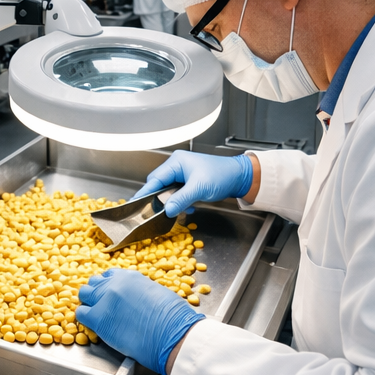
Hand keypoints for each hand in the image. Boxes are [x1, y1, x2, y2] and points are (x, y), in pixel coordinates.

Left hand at [76, 269, 204, 374]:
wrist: (173, 335)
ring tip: (96, 315)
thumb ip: (139, 292)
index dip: (107, 286)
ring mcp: (104, 299)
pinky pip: (81, 314)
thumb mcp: (157, 294)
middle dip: (96, 294)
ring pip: (84, 295)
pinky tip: (94, 326)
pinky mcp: (98, 318)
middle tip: (101, 306)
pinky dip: (85, 319)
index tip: (109, 294)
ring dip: (89, 303)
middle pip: (94, 284)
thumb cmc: (174, 319)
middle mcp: (114, 284)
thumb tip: (135, 299)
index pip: (109, 276)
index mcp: (129, 276)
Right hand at [134, 149, 254, 216]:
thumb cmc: (221, 176)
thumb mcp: (199, 189)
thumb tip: (166, 210)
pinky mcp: (189, 181)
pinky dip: (180, 201)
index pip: (155, 179)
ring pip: (168, 189)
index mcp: (176, 162)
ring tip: (174, 211)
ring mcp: (183, 173)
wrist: (239, 176)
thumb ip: (180, 199)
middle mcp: (177, 166)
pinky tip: (187, 208)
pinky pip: (177, 192)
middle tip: (156, 211)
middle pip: (159, 184)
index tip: (135, 203)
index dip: (145, 192)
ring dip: (171, 201)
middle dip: (159, 198)